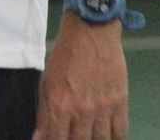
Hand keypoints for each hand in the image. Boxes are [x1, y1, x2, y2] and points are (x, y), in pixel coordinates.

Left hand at [33, 18, 129, 138]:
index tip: (58, 139)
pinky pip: (120, 131)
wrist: (91, 31)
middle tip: (75, 135)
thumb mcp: (48, 82)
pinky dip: (115, 137)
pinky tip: (109, 135)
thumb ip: (44, 113)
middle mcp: (82, 111)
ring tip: (90, 135)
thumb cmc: (65, 55)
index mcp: (60, 106)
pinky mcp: (120, 102)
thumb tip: (39, 138)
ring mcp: (103, 108)